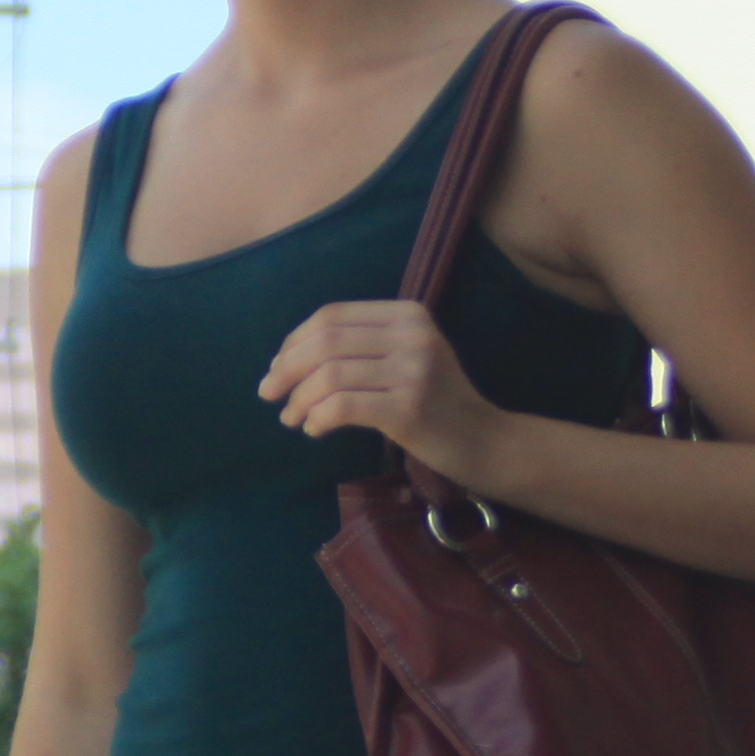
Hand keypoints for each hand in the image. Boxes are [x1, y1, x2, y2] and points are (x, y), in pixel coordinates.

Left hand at [261, 297, 498, 473]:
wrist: (485, 440)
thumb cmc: (435, 401)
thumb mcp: (404, 358)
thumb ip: (357, 347)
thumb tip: (283, 360)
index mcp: (408, 314)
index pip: (332, 317)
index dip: (294, 342)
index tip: (276, 368)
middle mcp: (413, 335)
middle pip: (324, 342)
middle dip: (286, 369)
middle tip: (268, 393)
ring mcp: (414, 371)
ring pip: (329, 375)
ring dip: (299, 399)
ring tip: (291, 418)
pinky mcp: (409, 408)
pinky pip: (342, 406)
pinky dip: (317, 418)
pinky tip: (314, 429)